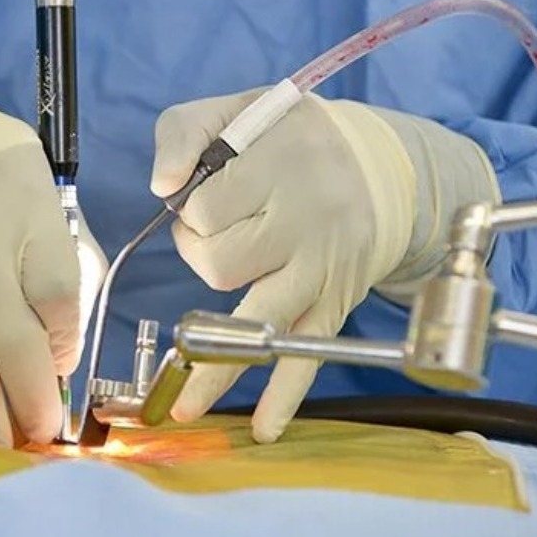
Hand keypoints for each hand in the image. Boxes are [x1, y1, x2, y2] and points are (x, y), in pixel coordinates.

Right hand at [0, 30, 104, 446]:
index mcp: (27, 213)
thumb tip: (64, 315)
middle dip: (30, 394)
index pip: (56, 291)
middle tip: (42, 431)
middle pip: (12, 337)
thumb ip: (55, 238)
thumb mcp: (31, 173)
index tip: (65, 365)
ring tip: (3, 448)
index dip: (65, 339)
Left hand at [150, 86, 498, 441]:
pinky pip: (306, 355)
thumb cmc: (286, 140)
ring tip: (183, 406)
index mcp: (279, 166)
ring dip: (215, 364)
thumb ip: (184, 133)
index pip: (206, 206)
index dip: (190, 208)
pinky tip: (263, 427)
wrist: (375, 166)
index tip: (202, 198)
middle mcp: (304, 222)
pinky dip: (285, 395)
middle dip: (202, 253)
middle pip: (221, 263)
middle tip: (219, 232)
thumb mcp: (235, 109)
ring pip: (253, 318)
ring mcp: (319, 270)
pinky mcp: (332, 304)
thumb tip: (161, 186)